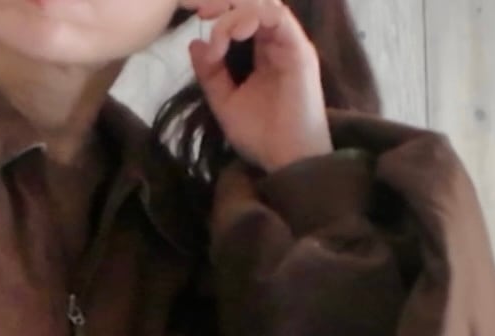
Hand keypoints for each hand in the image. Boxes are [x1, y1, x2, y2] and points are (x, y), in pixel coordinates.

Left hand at [188, 0, 333, 173]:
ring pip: (265, 4)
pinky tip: (236, 33)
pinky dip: (254, 16)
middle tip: (204, 11)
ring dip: (237, 10)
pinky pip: (279, 16)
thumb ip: (210, 74)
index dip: (220, 11)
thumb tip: (194, 43)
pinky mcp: (299, 50)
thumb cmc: (260, 136)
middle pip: (254, 3)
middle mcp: (277, 42)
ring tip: (220, 32)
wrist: (285, 160)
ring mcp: (289, 44)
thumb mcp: (225, 103)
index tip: (198, 15)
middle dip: (226, 3)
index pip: (243, 15)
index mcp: (262, 52)